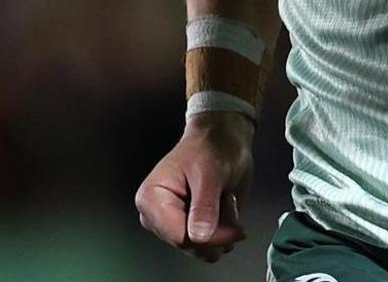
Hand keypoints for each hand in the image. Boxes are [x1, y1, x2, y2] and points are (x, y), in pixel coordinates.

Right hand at [135, 112, 254, 262]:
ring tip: (224, 200)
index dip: (210, 238)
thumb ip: (205, 205)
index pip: (178, 236)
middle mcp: (156, 215)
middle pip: (189, 245)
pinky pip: (209, 243)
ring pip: (201, 247)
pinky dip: (224, 230)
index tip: (235, 230)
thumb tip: (199, 236)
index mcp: (151, 198)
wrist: (223, 139)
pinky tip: (225, 208)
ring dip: (223, 229)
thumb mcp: (211, 172)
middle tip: (229, 203)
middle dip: (218, 232)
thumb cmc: (212, 147)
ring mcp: (172, 223)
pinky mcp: (187, 227)